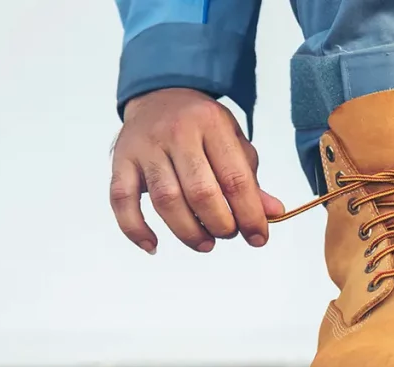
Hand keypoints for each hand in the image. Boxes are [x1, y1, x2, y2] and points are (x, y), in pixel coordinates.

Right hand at [110, 88, 283, 253]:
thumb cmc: (201, 125)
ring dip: (188, 231)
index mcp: (212, 124)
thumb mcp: (233, 141)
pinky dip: (135, 229)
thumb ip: (250, 179)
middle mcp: (177, 132)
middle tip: (228, 234)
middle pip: (201, 192)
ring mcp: (145, 146)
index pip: (235, 178)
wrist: (159, 94)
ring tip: (205, 243)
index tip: (258, 238)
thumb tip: (273, 213)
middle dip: (220, 224)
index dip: (250, 215)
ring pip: (166, 200)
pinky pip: (122, 200)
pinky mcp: (121, 160)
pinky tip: (153, 245)